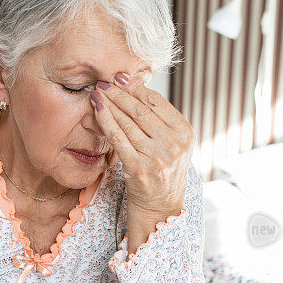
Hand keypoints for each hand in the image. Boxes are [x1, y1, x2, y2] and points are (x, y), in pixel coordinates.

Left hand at [89, 72, 193, 216]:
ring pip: (128, 122)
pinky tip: (97, 109)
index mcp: (185, 133)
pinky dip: (106, 120)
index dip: (137, 88)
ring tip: (98, 91)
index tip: (121, 78)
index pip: (158, 102)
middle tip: (104, 81)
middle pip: (141, 110)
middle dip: (119, 93)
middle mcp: (173, 144)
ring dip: (110, 103)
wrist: (160, 205)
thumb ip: (161, 119)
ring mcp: (156, 157)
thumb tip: (136, 87)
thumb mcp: (173, 143)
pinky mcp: (138, 168)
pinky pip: (118, 138)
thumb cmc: (163, 170)